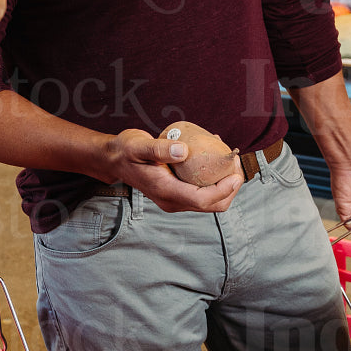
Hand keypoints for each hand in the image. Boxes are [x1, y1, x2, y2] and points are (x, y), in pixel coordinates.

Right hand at [104, 129, 242, 212]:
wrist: (114, 160)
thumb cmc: (125, 150)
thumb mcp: (138, 145)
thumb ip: (159, 148)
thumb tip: (183, 150)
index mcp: (165, 191)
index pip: (203, 200)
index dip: (224, 190)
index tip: (236, 173)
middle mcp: (172, 201)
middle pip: (213, 205)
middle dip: (230, 187)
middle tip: (234, 160)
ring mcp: (175, 200)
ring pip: (211, 201)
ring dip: (224, 182)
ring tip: (226, 156)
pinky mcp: (178, 194)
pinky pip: (203, 192)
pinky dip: (214, 179)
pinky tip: (212, 157)